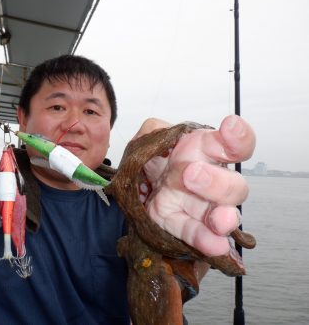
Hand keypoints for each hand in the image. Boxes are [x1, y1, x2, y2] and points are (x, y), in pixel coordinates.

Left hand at [136, 115, 254, 256]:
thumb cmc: (153, 155)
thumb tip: (161, 133)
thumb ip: (155, 130)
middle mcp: (212, 179)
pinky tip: (213, 244)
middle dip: (218, 183)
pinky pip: (197, 233)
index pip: (234, 144)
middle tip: (191, 174)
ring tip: (219, 221)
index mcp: (206, 151)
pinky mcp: (182, 224)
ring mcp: (200, 205)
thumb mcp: (150, 135)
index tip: (230, 127)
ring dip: (224, 218)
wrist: (135, 180)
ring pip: (224, 214)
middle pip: (234, 186)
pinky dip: (204, 239)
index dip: (238, 137)